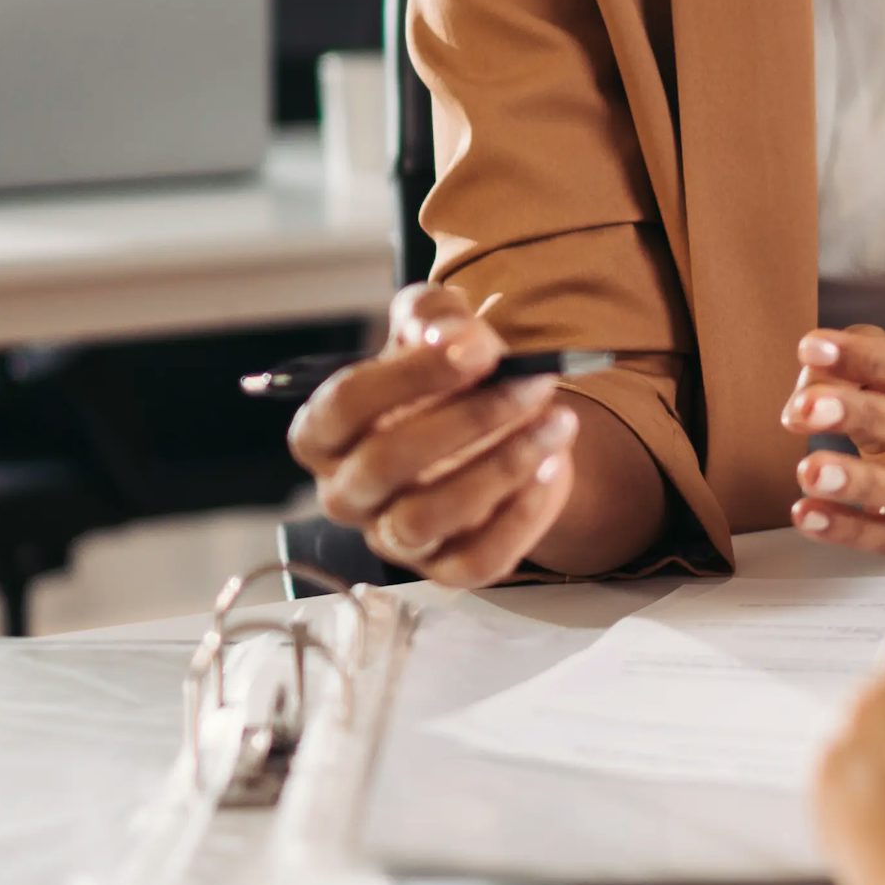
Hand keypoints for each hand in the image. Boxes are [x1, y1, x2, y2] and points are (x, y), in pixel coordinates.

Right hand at [283, 283, 579, 588]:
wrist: (502, 425)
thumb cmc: (450, 376)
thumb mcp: (437, 327)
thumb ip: (432, 315)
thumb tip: (450, 335)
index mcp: (326, 431)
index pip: (345, 405)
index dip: (412, 374)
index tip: (480, 347)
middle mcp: (347, 492)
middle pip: (386, 463)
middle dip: (469, 417)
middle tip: (534, 382)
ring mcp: (392, 537)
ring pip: (426, 518)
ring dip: (502, 466)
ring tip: (558, 421)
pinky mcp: (445, 569)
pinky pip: (476, 560)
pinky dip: (522, 515)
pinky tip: (552, 466)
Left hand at [782, 325, 884, 553]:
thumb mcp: (884, 364)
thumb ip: (849, 360)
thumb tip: (813, 372)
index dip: (874, 361)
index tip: (814, 349)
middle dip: (865, 417)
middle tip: (806, 409)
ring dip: (859, 482)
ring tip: (807, 471)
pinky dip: (850, 531)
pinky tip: (808, 515)